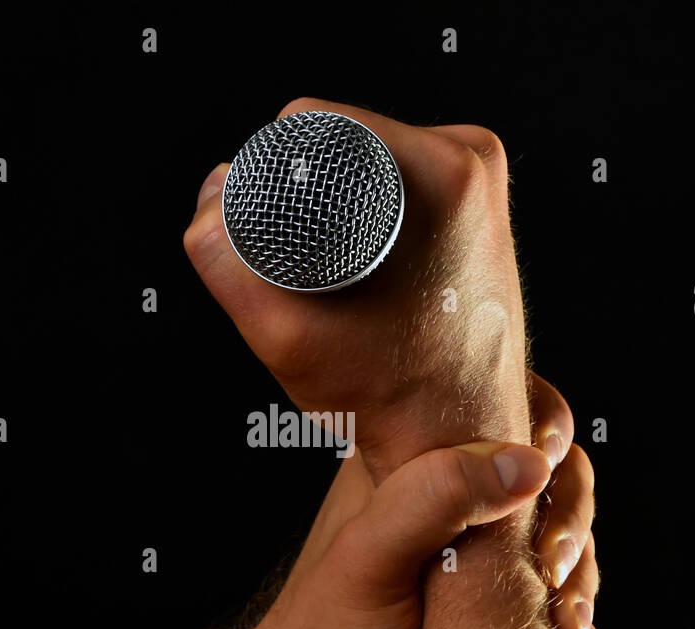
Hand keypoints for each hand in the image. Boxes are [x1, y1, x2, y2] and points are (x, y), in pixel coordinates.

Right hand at [186, 98, 529, 482]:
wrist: (459, 441)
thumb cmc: (391, 399)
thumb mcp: (288, 334)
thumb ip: (225, 263)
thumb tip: (211, 192)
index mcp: (445, 171)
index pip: (317, 122)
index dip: (269, 167)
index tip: (274, 237)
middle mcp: (474, 163)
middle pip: (345, 138)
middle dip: (308, 192)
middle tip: (318, 275)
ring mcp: (484, 184)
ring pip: (370, 163)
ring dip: (339, 204)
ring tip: (349, 280)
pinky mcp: (481, 209)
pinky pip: (400, 185)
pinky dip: (372, 214)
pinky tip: (371, 270)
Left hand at [214, 438, 550, 628]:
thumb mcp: (371, 559)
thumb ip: (437, 497)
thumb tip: (528, 463)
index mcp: (409, 462)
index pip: (502, 412)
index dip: (543, 439)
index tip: (544, 490)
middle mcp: (446, 502)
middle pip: (549, 476)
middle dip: (569, 522)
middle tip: (551, 576)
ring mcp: (471, 558)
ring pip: (559, 539)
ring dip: (579, 580)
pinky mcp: (488, 610)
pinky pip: (556, 599)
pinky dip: (574, 622)